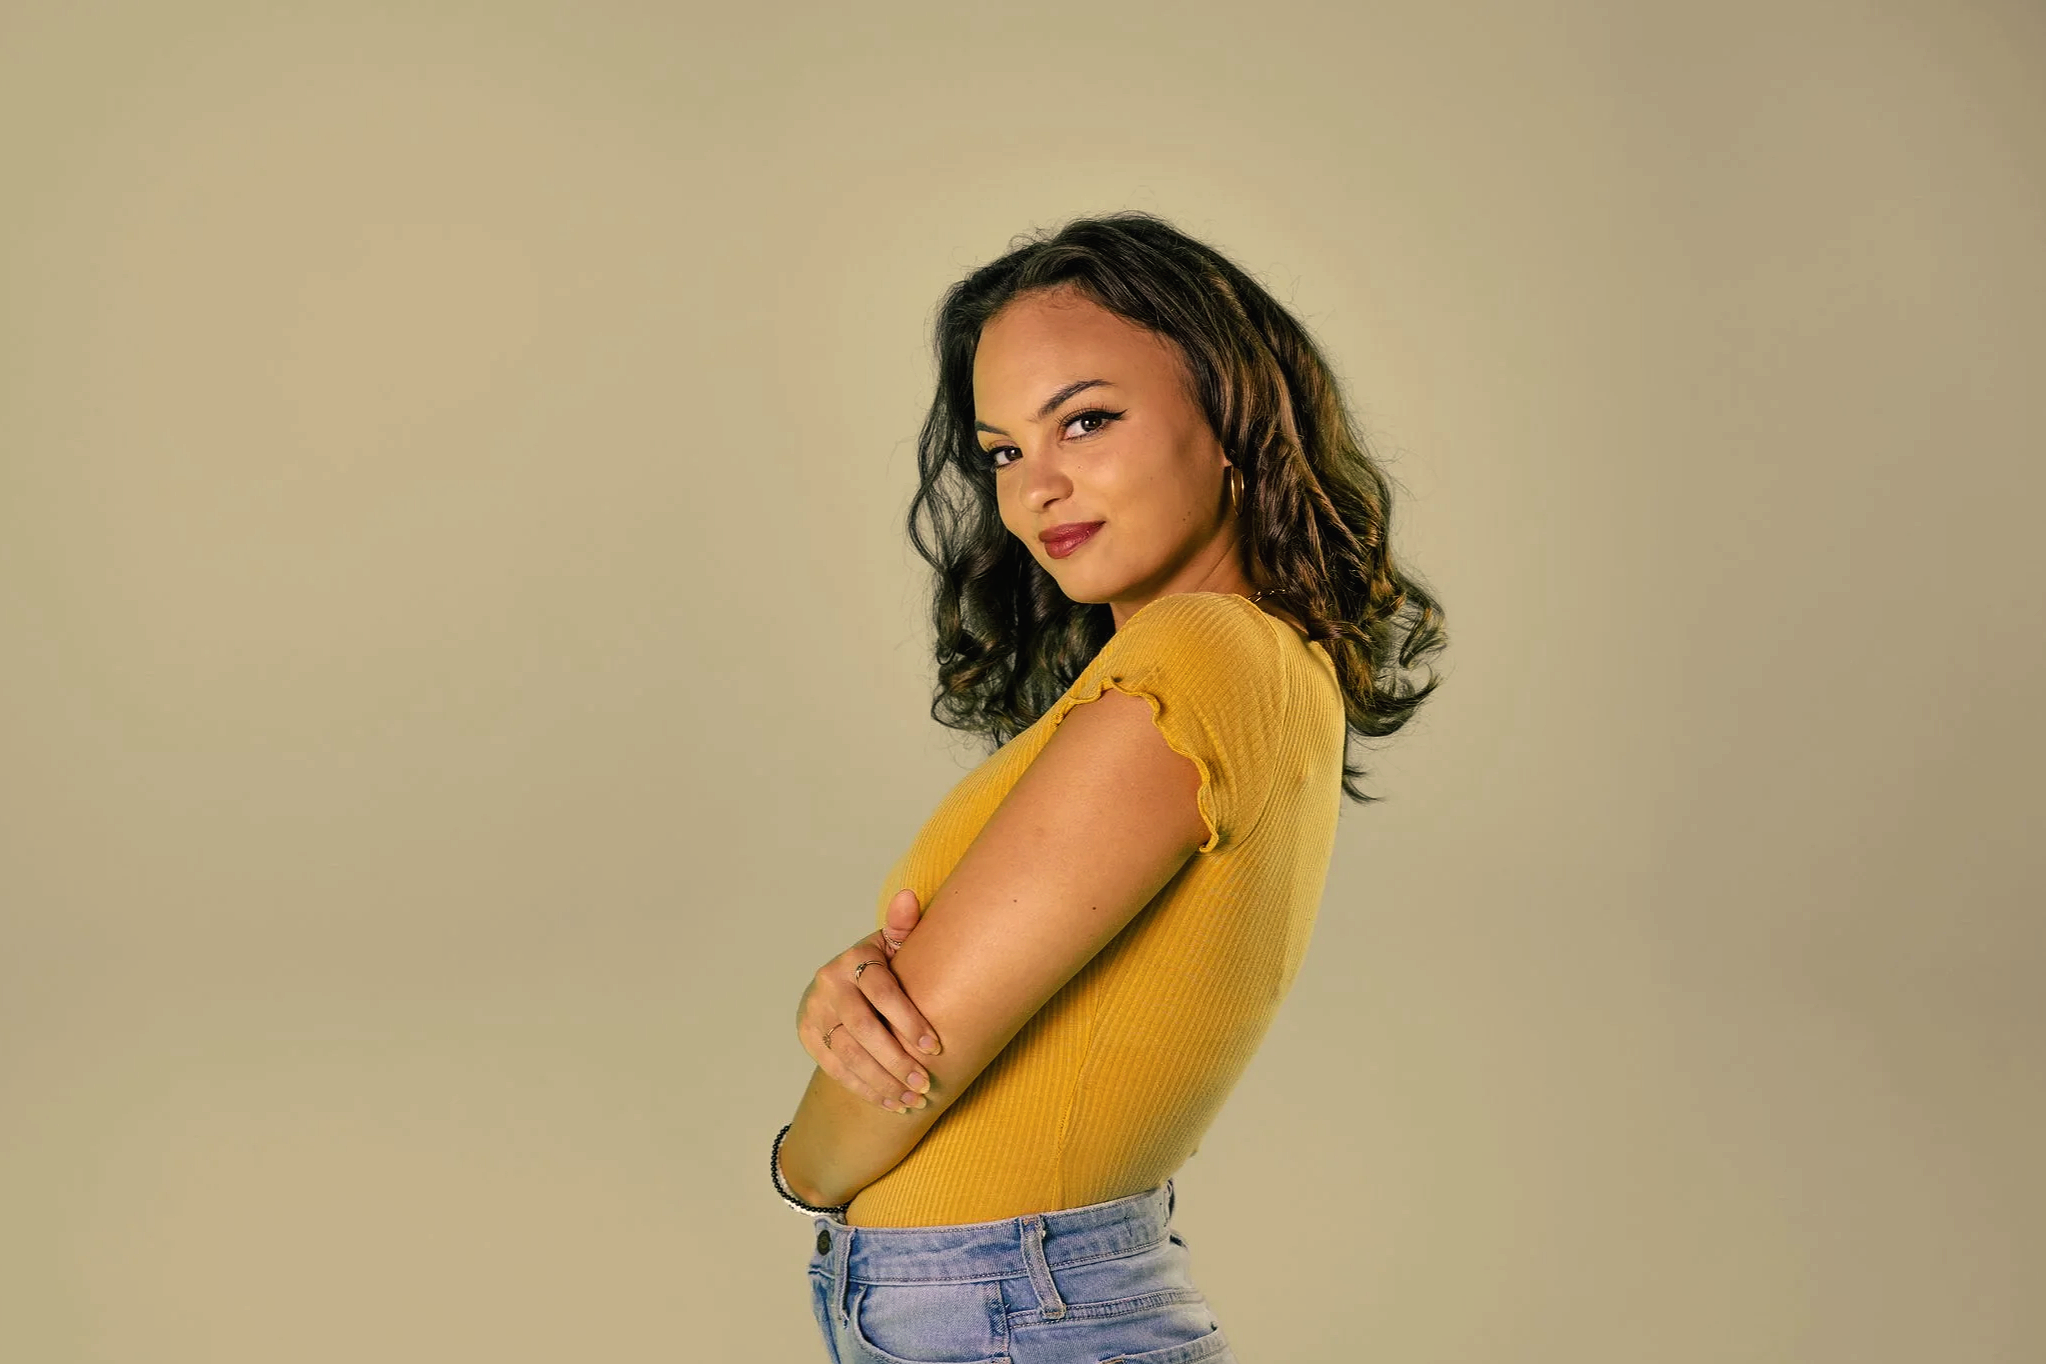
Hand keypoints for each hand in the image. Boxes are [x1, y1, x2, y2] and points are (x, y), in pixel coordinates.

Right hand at [797, 888, 944, 1114]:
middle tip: (925, 1084)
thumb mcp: (891, 944)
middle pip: (863, 1029)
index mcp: (855, 959)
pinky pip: (835, 1068)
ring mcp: (815, 1010)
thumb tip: (908, 897)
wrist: (839, 981)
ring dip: (881, 1082)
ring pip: (848, 1053)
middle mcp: (830, 983)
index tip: (935, 1049)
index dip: (908, 1021)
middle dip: (896, 1060)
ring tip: (912, 1101)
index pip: (882, 992)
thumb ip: (903, 926)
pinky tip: (890, 1104)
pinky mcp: (808, 1035)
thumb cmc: (881, 964)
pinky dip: (864, 1089)